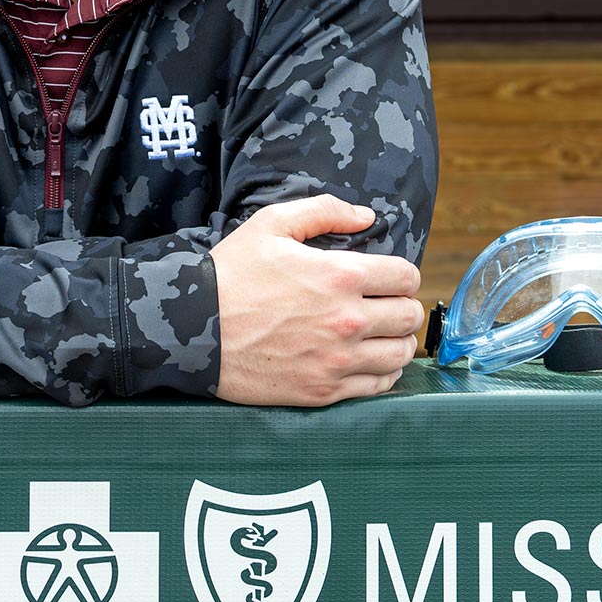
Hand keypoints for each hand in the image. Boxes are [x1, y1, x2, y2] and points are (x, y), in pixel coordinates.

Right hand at [211, 194, 423, 406]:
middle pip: (408, 316)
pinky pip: (377, 386)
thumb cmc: (231, 273)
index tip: (390, 278)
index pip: (406, 277)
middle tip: (388, 305)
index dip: (403, 274)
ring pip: (400, 354)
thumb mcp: (271, 224)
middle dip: (403, 306)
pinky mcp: (323, 390)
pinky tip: (371, 361)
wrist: (193, 329)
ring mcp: (336, 359)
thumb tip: (367, 216)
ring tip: (385, 334)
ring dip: (399, 341)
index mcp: (340, 275)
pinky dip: (383, 373)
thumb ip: (324, 211)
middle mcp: (347, 320)